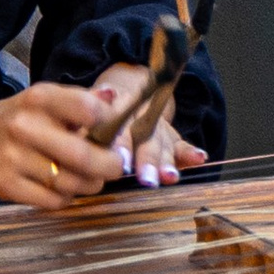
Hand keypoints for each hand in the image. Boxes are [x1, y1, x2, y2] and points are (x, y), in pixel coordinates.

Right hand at [0, 77, 203, 208]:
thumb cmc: (20, 119)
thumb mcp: (47, 100)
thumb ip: (83, 100)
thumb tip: (116, 99)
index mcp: (39, 99)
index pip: (88, 109)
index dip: (110, 124)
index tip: (115, 134)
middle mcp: (24, 126)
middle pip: (84, 156)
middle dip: (109, 165)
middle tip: (116, 166)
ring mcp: (13, 158)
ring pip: (72, 182)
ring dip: (89, 184)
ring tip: (89, 177)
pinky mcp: (7, 185)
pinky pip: (54, 200)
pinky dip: (66, 196)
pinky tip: (62, 187)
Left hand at [78, 56, 206, 187]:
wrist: (125, 94)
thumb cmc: (97, 117)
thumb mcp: (85, 115)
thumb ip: (82, 125)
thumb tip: (74, 138)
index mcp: (114, 112)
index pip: (118, 129)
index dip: (122, 145)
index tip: (124, 163)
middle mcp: (137, 119)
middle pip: (144, 139)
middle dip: (147, 160)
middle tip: (146, 179)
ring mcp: (156, 129)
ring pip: (162, 144)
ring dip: (166, 162)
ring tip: (170, 177)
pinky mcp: (170, 138)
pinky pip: (180, 145)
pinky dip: (190, 153)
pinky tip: (199, 158)